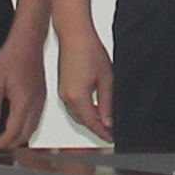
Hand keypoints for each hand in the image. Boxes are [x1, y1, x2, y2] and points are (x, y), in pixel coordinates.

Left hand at [0, 29, 46, 147]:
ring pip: (33, 128)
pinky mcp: (42, 96)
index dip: (2, 143)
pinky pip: (37, 119)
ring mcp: (40, 100)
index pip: (13, 131)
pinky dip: (28, 129)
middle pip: (25, 134)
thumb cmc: (12, 57)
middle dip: (12, 145)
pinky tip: (20, 128)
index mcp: (22, 102)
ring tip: (8, 142)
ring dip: (20, 138)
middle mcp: (35, 104)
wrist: (28, 42)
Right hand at [52, 14, 116, 140]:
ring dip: (90, 119)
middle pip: (83, 121)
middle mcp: (66, 97)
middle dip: (97, 128)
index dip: (103, 133)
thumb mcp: (106, 80)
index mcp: (77, 97)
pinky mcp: (62, 87)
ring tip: (106, 121)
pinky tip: (95, 108)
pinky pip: (73, 106)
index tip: (112, 138)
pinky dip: (84, 111)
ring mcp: (62, 92)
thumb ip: (107, 103)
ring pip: (77, 114)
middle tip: (111, 132)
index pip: (92, 123)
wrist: (75, 35)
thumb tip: (108, 121)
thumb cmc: (89, 51)